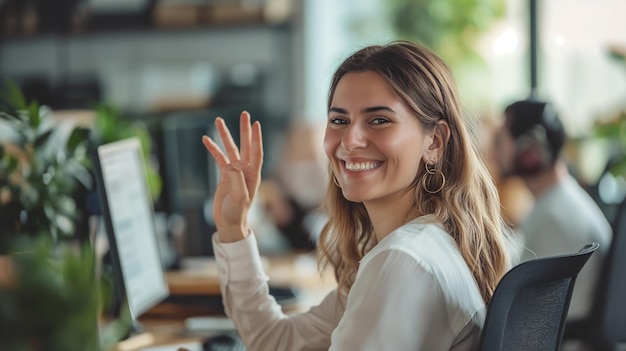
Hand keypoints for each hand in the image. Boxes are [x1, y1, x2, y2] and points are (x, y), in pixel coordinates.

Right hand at [202, 111, 262, 241]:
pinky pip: (219, 158)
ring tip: (218, 120)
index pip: (256, 152)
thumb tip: (231, 165)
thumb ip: (236, 180)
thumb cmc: (237, 212)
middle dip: (244, 130)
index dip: (256, 138)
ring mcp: (235, 172)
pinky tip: (206, 139)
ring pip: (230, 149)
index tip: (255, 124)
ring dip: (225, 135)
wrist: (229, 222)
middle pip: (246, 145)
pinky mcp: (225, 175)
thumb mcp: (239, 197)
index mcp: (253, 174)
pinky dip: (213, 149)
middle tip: (245, 114)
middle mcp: (245, 170)